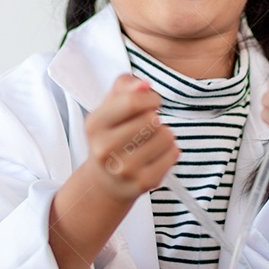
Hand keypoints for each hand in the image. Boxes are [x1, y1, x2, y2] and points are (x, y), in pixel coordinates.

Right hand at [81, 75, 179, 201]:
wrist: (106, 181)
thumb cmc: (112, 135)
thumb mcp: (110, 107)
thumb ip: (125, 86)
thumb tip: (144, 85)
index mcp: (95, 125)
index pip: (132, 102)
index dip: (149, 98)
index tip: (151, 102)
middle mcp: (105, 149)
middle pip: (151, 119)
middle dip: (154, 117)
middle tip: (146, 126)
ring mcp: (124, 169)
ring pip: (166, 135)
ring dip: (164, 133)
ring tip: (150, 140)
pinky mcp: (144, 182)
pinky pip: (173, 153)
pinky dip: (170, 149)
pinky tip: (156, 154)